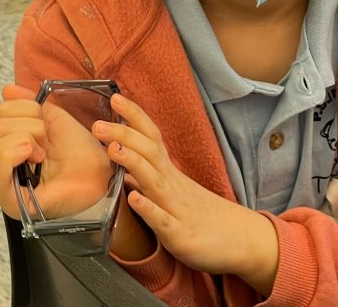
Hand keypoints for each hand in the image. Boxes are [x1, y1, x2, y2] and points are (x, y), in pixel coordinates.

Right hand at [0, 83, 112, 220]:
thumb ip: (30, 103)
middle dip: (30, 126)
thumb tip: (7, 89)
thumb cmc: (79, 151)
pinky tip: (30, 153)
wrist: (99, 174)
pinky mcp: (11, 201)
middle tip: (47, 142)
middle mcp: (3, 162)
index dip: (27, 108)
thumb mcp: (54, 119)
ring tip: (43, 154)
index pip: (2, 111)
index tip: (46, 122)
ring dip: (24, 141)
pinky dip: (12, 157)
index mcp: (12, 140)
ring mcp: (4, 183)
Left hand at [93, 94, 278, 294]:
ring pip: (155, 181)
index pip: (151, 137)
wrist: (239, 239)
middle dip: (124, 135)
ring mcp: (177, 208)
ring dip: (134, 163)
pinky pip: (163, 221)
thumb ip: (148, 178)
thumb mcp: (173, 193)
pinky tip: (134, 200)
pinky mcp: (180, 235)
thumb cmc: (201, 215)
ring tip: (113, 149)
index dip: (134, 118)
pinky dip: (149, 210)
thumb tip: (123, 163)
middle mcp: (173, 184)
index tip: (115, 98)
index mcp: (170, 173)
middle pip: (149, 153)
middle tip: (98, 123)